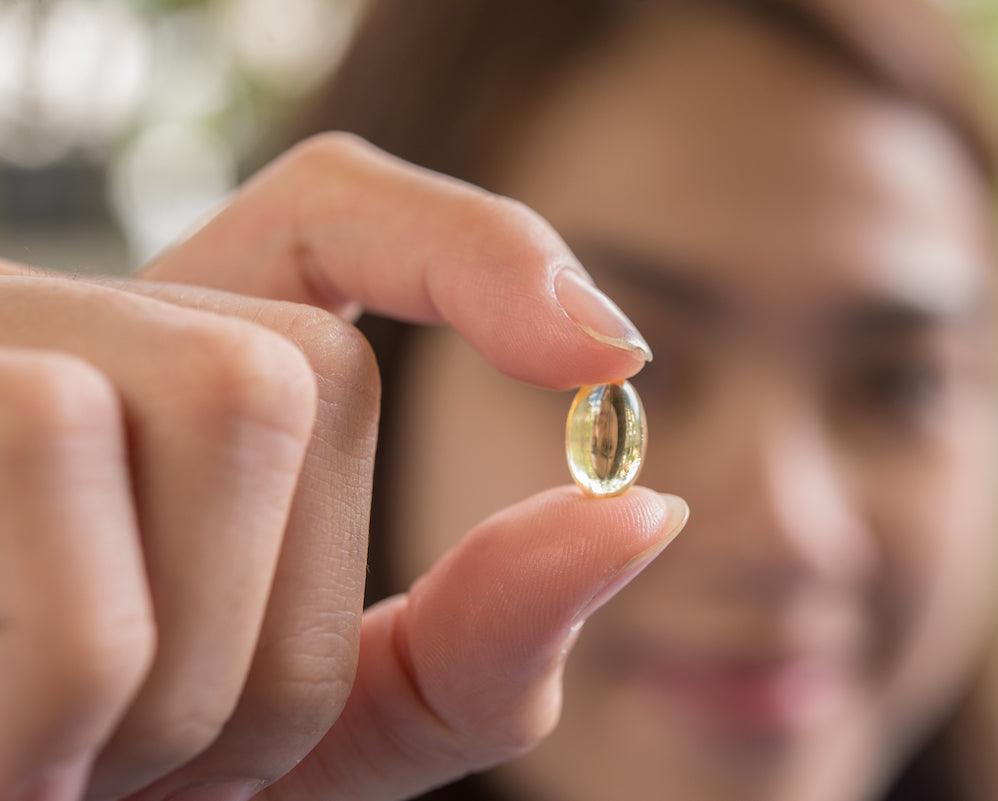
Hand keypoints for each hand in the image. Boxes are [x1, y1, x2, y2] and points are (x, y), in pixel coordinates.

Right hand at [0, 133, 688, 800]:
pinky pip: (60, 452)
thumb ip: (476, 645)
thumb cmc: (131, 778)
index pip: (333, 214)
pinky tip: (1, 746)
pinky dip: (60, 681)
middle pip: (306, 367)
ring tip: (62, 758)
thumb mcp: (324, 729)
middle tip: (150, 761)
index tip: (609, 355)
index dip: (476, 253)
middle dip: (277, 631)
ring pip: (229, 396)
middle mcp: (73, 319)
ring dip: (179, 671)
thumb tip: (646, 514)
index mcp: (172, 381)